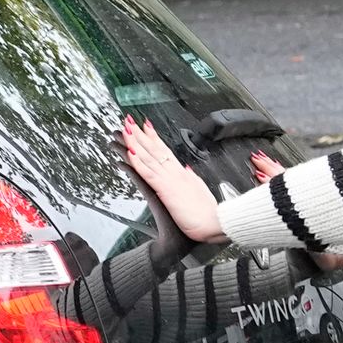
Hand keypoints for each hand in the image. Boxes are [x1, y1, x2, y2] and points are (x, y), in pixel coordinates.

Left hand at [120, 116, 227, 242]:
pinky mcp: (166, 190)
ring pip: (148, 157)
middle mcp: (175, 172)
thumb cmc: (208, 211)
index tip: (144, 124)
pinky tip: (130, 153)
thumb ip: (191, 177)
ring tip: (125, 129)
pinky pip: (148, 174)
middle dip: (140, 133)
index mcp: (182, 172)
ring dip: (135, 142)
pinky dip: (138, 163)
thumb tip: (186, 168)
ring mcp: (170, 179)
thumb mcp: (199, 189)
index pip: (164, 149)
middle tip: (128, 119)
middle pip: (154, 148)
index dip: (153, 136)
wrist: (216, 223)